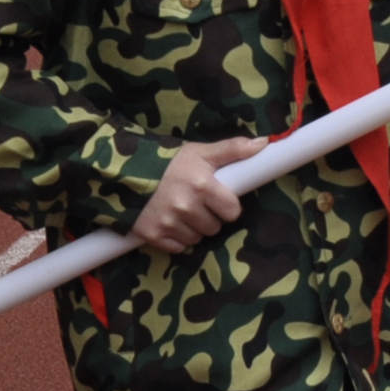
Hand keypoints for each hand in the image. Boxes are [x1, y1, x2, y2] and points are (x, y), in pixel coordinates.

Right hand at [129, 136, 267, 253]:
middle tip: (197, 204)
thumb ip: (233, 149)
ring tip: (183, 212)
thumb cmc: (169, 161)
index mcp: (203, 185)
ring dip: (193, 229)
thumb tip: (264, 142)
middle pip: (214, 227)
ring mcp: (168, 222)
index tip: (219, 200)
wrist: (125, 170)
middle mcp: (186, 206)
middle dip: (209, 217)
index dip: (227, 206)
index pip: (232, 211)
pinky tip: (170, 223)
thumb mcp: (201, 151)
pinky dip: (176, 239)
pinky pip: (177, 248)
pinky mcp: (152, 235)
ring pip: (196, 239)